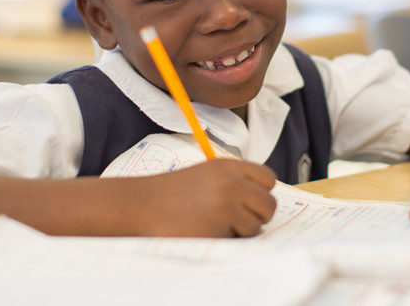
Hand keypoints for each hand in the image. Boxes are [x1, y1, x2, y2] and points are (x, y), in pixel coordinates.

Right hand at [125, 159, 276, 237]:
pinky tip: (206, 232)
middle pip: (269, 205)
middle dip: (258, 216)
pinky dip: (227, 241)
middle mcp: (231, 182)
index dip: (262, 193)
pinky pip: (239, 240)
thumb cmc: (171, 195)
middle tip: (239, 221)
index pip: (267, 178)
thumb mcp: (205, 176)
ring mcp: (227, 205)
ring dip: (242, 231)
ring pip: (257, 226)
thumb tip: (262, 201)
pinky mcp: (219, 227)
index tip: (250, 202)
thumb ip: (233, 182)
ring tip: (216, 226)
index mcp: (228, 167)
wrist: (140, 205)